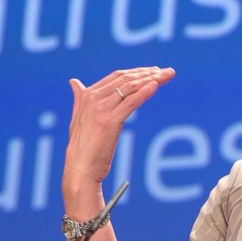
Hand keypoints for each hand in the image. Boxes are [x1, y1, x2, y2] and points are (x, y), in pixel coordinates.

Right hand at [63, 67, 175, 189]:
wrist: (80, 169)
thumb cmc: (82, 148)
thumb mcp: (78, 118)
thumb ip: (79, 99)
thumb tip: (74, 82)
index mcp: (87, 96)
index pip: (116, 76)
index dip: (136, 72)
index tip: (153, 71)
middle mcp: (93, 99)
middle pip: (126, 79)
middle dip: (148, 73)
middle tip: (166, 71)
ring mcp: (101, 110)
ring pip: (130, 88)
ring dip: (151, 79)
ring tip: (167, 75)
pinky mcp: (109, 121)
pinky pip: (131, 102)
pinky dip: (144, 92)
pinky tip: (156, 85)